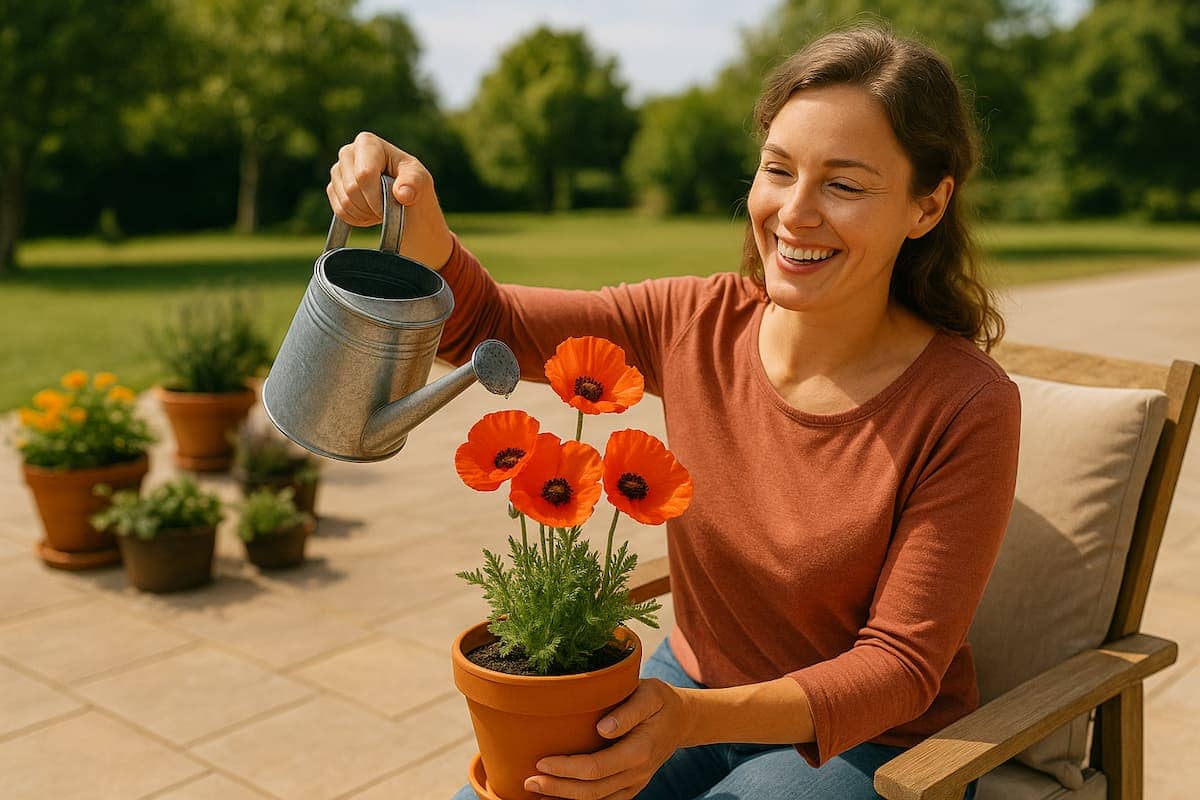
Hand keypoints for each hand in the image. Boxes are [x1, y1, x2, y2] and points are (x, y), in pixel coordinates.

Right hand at [326, 131, 454, 268]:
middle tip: (388, 207)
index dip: (377, 195)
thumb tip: (403, 194)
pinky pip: (340, 211)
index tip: (393, 202)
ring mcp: (337, 171)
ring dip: (366, 213)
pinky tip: (370, 212)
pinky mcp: (333, 189)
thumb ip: (414, 183)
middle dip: (372, 205)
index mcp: (367, 143)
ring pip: (345, 202)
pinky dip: (358, 218)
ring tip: (381, 208)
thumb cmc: (412, 183)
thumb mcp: (420, 180)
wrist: (403, 199)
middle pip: (352, 189)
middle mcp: (347, 153)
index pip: (364, 174)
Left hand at [525, 678, 691, 799]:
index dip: (567, 769)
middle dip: (558, 789)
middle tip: (528, 781)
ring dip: (565, 799)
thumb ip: (628, 711)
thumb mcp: (650, 694)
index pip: (597, 768)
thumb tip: (602, 728)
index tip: (542, 762)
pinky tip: (558, 797)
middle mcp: (637, 773)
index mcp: (640, 750)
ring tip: (536, 792)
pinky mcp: (630, 785)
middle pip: (592, 791)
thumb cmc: (660, 701)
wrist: (681, 720)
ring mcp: (634, 783)